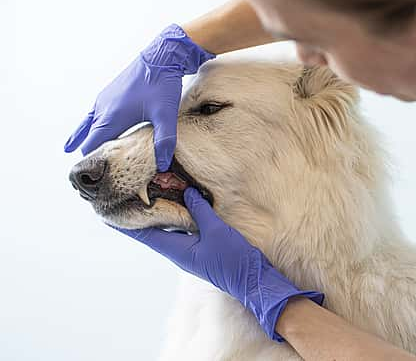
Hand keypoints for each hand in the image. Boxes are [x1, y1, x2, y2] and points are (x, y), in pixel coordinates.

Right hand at [64, 24, 215, 171]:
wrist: (162, 55)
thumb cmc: (162, 84)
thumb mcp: (166, 116)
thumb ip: (164, 141)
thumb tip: (163, 164)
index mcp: (112, 117)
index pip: (93, 146)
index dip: (90, 162)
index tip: (88, 178)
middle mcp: (103, 108)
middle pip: (89, 137)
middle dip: (87, 153)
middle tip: (83, 172)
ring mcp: (105, 99)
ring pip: (89, 124)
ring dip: (85, 137)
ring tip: (74, 150)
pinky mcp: (111, 92)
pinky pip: (95, 113)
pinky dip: (90, 124)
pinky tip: (90, 127)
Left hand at [115, 188, 323, 341]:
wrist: (252, 281)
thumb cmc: (233, 260)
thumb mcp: (216, 231)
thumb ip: (200, 210)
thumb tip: (186, 191)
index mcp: (176, 249)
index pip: (143, 233)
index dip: (124, 222)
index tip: (105, 211)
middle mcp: (178, 251)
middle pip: (151, 230)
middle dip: (138, 213)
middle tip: (126, 194)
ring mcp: (189, 250)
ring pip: (167, 228)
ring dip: (158, 213)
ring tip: (150, 194)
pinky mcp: (200, 248)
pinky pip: (182, 229)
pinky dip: (177, 215)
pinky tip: (180, 203)